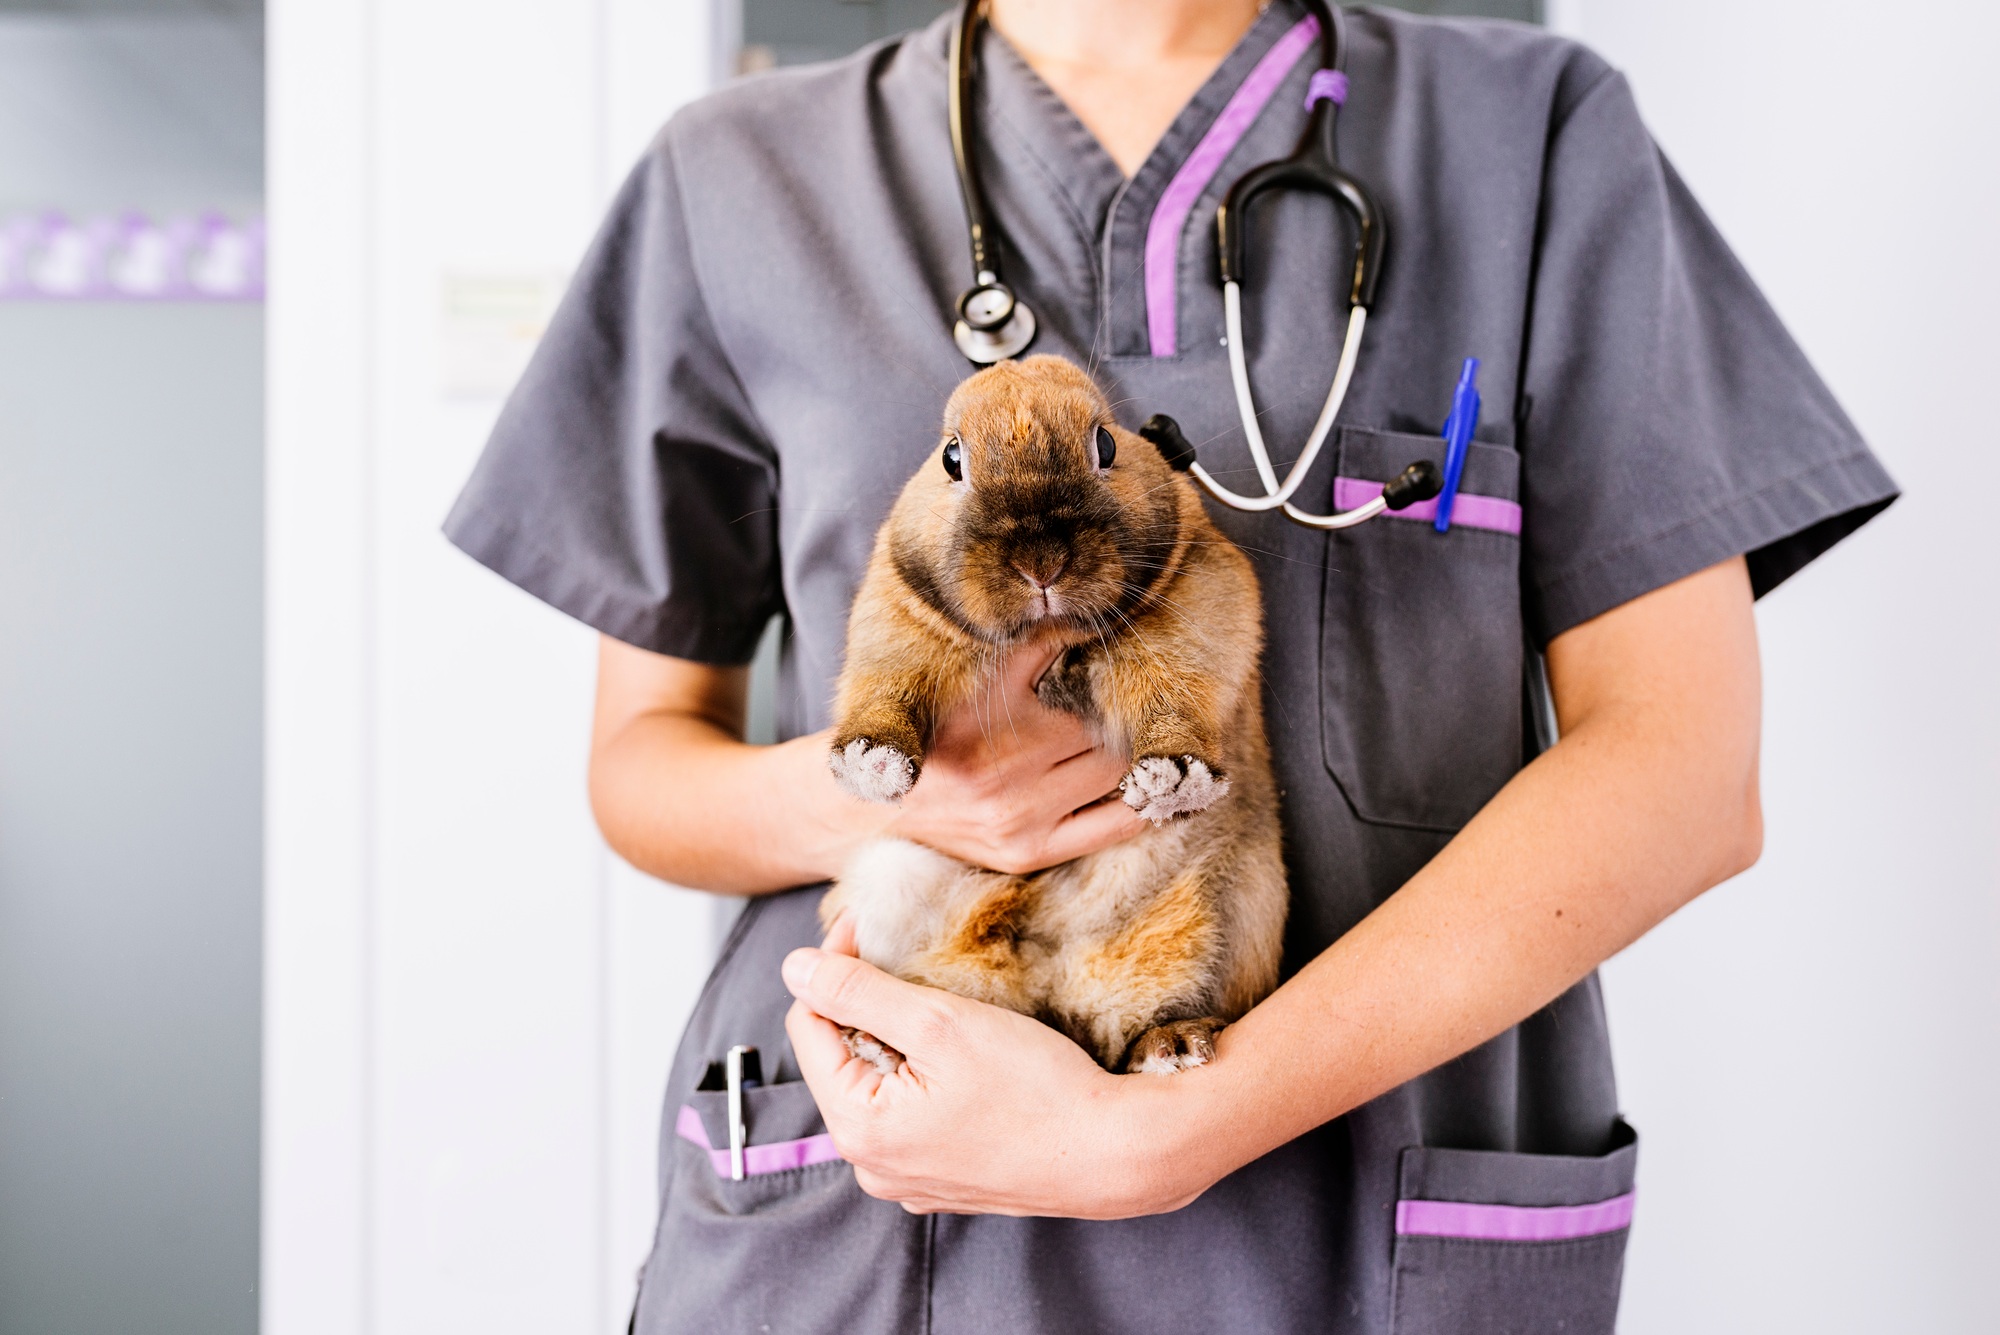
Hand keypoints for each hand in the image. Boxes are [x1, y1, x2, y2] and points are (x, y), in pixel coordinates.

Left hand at [783, 915, 1210, 1217]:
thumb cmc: (1037, 1089)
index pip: (810, 1025)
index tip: (870, 927)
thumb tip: (793, 966)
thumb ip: (858, 992)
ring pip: (881, 1084)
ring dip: (902, 1039)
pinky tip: (968, 1060)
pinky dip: (928, 1078)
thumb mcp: (941, 1023)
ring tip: (949, 1012)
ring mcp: (908, 1180)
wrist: (1116, 1154)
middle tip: (916, 965)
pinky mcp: (944, 1180)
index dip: (835, 966)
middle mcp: (871, 1166)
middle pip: (843, 1056)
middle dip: (871, 1005)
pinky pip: (913, 1115)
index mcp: (857, 1129)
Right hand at [882, 642, 1143, 873]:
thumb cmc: (934, 731)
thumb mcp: (976, 680)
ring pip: (1118, 786)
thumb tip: (1083, 617)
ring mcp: (1021, 826)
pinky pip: (1109, 832)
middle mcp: (1014, 785)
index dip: (1114, 696)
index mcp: (1006, 732)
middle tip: (1131, 720)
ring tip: (1139, 749)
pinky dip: (1135, 809)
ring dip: (1131, 766)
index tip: (1123, 690)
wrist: (879, 804)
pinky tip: (1145, 791)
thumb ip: (1032, 647)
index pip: (1097, 710)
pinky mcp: (1026, 856)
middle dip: (1123, 732)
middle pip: (1112, 750)